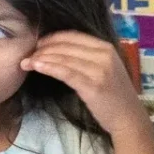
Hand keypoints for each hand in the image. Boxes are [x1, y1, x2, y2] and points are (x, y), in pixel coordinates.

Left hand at [20, 31, 143, 133]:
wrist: (128, 118)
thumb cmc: (113, 95)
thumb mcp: (104, 68)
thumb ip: (87, 57)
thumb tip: (59, 50)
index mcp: (105, 47)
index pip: (73, 36)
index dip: (52, 38)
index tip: (37, 44)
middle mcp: (103, 55)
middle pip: (66, 46)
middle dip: (43, 48)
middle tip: (27, 54)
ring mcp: (99, 70)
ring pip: (63, 58)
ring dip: (41, 58)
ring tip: (26, 62)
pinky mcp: (92, 85)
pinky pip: (65, 72)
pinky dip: (49, 67)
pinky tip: (37, 67)